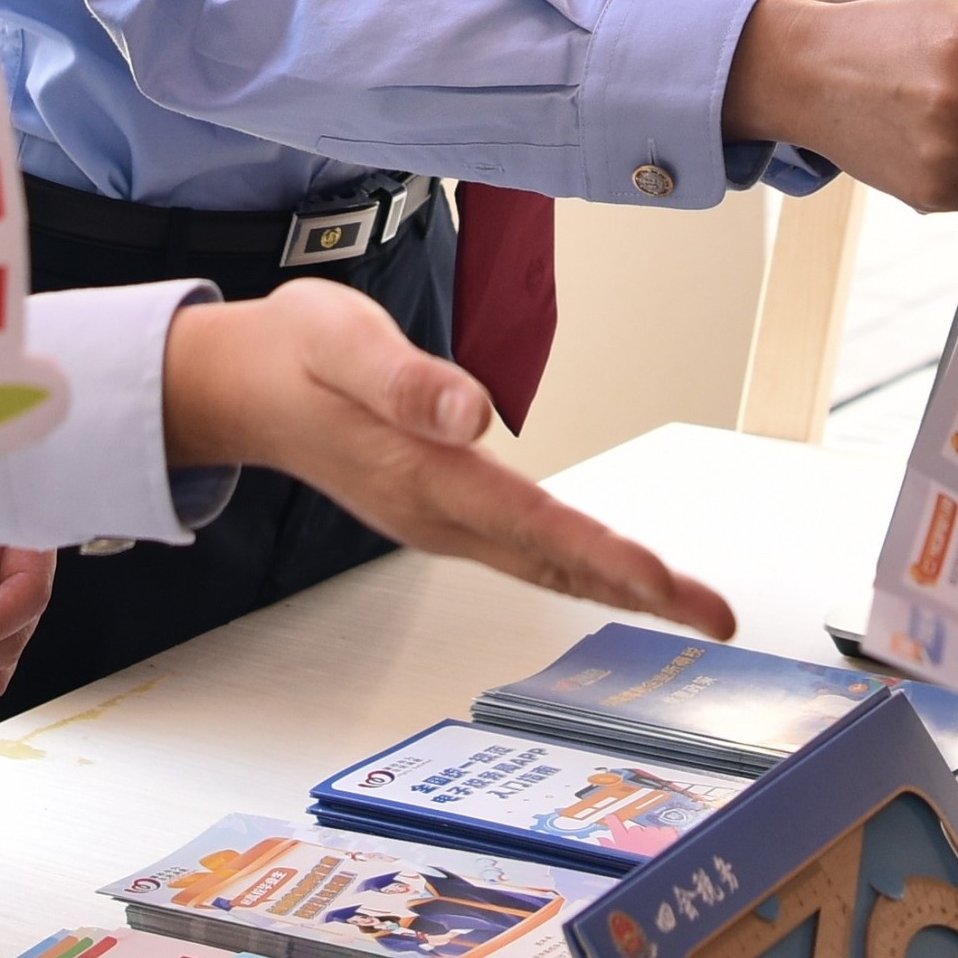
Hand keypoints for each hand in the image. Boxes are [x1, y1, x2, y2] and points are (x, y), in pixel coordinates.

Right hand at [160, 288, 737, 636]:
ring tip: (689, 607)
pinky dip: (580, 569)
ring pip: (544, 566)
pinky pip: (525, 553)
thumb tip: (472, 417)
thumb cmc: (294, 352)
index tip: (665, 582)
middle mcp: (435, 514)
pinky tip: (614, 575)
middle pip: (555, 562)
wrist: (241, 385)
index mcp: (421, 474)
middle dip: (640, 592)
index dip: (605, 554)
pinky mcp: (438, 514)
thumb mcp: (339, 339)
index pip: (533, 521)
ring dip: (619, 588)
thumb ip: (404, 379)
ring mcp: (436, 523)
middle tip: (715, 618)